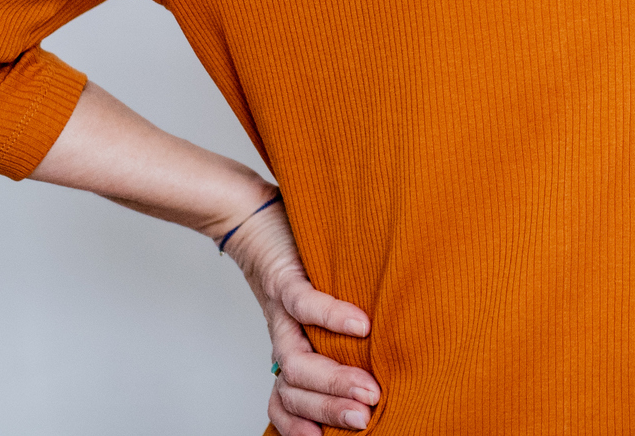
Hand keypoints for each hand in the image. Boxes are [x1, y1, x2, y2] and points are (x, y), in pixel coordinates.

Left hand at [220, 199, 378, 434]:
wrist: (252, 219)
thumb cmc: (295, 264)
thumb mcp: (314, 308)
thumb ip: (337, 335)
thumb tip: (382, 353)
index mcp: (290, 350)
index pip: (285, 400)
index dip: (301, 424)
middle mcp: (283, 336)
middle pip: (293, 389)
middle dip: (329, 410)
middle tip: (364, 418)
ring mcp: (281, 311)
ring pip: (295, 360)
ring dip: (331, 380)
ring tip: (368, 389)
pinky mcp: (284, 279)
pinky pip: (305, 303)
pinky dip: (332, 316)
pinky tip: (362, 325)